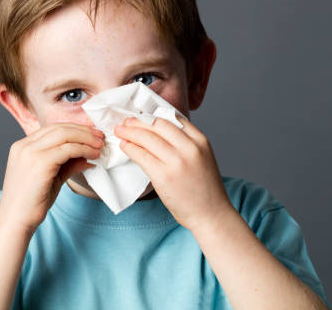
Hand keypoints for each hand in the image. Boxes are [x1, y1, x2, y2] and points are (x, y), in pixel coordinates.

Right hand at [0, 123, 104, 233]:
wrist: (16, 221)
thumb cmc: (31, 203)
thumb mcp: (52, 178)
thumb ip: (67, 164)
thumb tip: (86, 157)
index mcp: (23, 146)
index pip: (52, 128)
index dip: (74, 129)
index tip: (92, 134)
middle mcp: (24, 145)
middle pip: (59, 128)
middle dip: (83, 130)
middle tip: (100, 137)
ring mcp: (30, 152)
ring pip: (64, 135)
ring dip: (86, 138)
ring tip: (100, 146)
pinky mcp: (40, 162)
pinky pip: (68, 149)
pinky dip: (83, 149)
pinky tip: (93, 155)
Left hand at [114, 114, 232, 231]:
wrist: (211, 214)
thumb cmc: (204, 188)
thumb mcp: (202, 157)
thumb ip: (185, 143)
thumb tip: (158, 132)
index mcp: (200, 141)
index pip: (173, 118)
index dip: (153, 115)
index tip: (141, 116)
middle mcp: (190, 148)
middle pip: (157, 125)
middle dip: (138, 122)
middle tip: (125, 122)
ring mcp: (176, 162)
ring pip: (147, 139)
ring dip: (130, 133)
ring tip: (120, 132)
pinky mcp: (163, 176)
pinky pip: (141, 156)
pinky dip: (130, 148)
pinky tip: (125, 146)